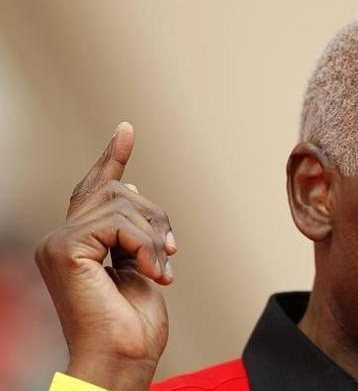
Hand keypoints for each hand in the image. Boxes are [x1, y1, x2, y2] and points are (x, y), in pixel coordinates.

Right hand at [35, 122, 176, 389]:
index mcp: (78, 244)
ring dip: (154, 236)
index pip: (93, 190)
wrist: (124, 357)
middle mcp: (60, 241)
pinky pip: (119, 223)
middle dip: (154, 216)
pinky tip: (154, 273)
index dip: (111, 158)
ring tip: (160, 270)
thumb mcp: (140, 265)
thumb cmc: (134, 324)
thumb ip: (130, 231)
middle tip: (170, 251)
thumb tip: (131, 188)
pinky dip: (146, 246)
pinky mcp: (65, 250)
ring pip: (122, 203)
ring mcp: (58, 245)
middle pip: (117, 192)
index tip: (126, 129)